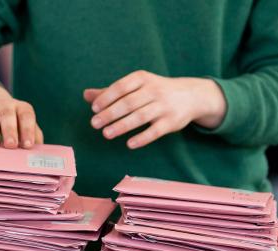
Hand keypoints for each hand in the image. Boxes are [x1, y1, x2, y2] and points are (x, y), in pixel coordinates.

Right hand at [0, 81, 42, 148]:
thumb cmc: (12, 121)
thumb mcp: (24, 124)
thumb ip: (33, 135)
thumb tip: (38, 152)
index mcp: (20, 108)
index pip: (26, 116)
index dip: (28, 129)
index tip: (28, 145)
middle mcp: (4, 105)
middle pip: (7, 114)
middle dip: (9, 129)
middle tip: (11, 145)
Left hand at [84, 71, 226, 148]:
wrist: (191, 95)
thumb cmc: (155, 90)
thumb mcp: (136, 86)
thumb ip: (111, 91)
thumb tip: (86, 95)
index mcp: (142, 78)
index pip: (121, 87)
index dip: (106, 97)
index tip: (94, 108)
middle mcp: (154, 90)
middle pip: (129, 103)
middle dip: (110, 113)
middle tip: (94, 124)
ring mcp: (164, 106)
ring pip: (140, 117)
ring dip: (122, 126)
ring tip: (106, 134)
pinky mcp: (172, 122)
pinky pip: (155, 131)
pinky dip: (142, 138)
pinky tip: (129, 144)